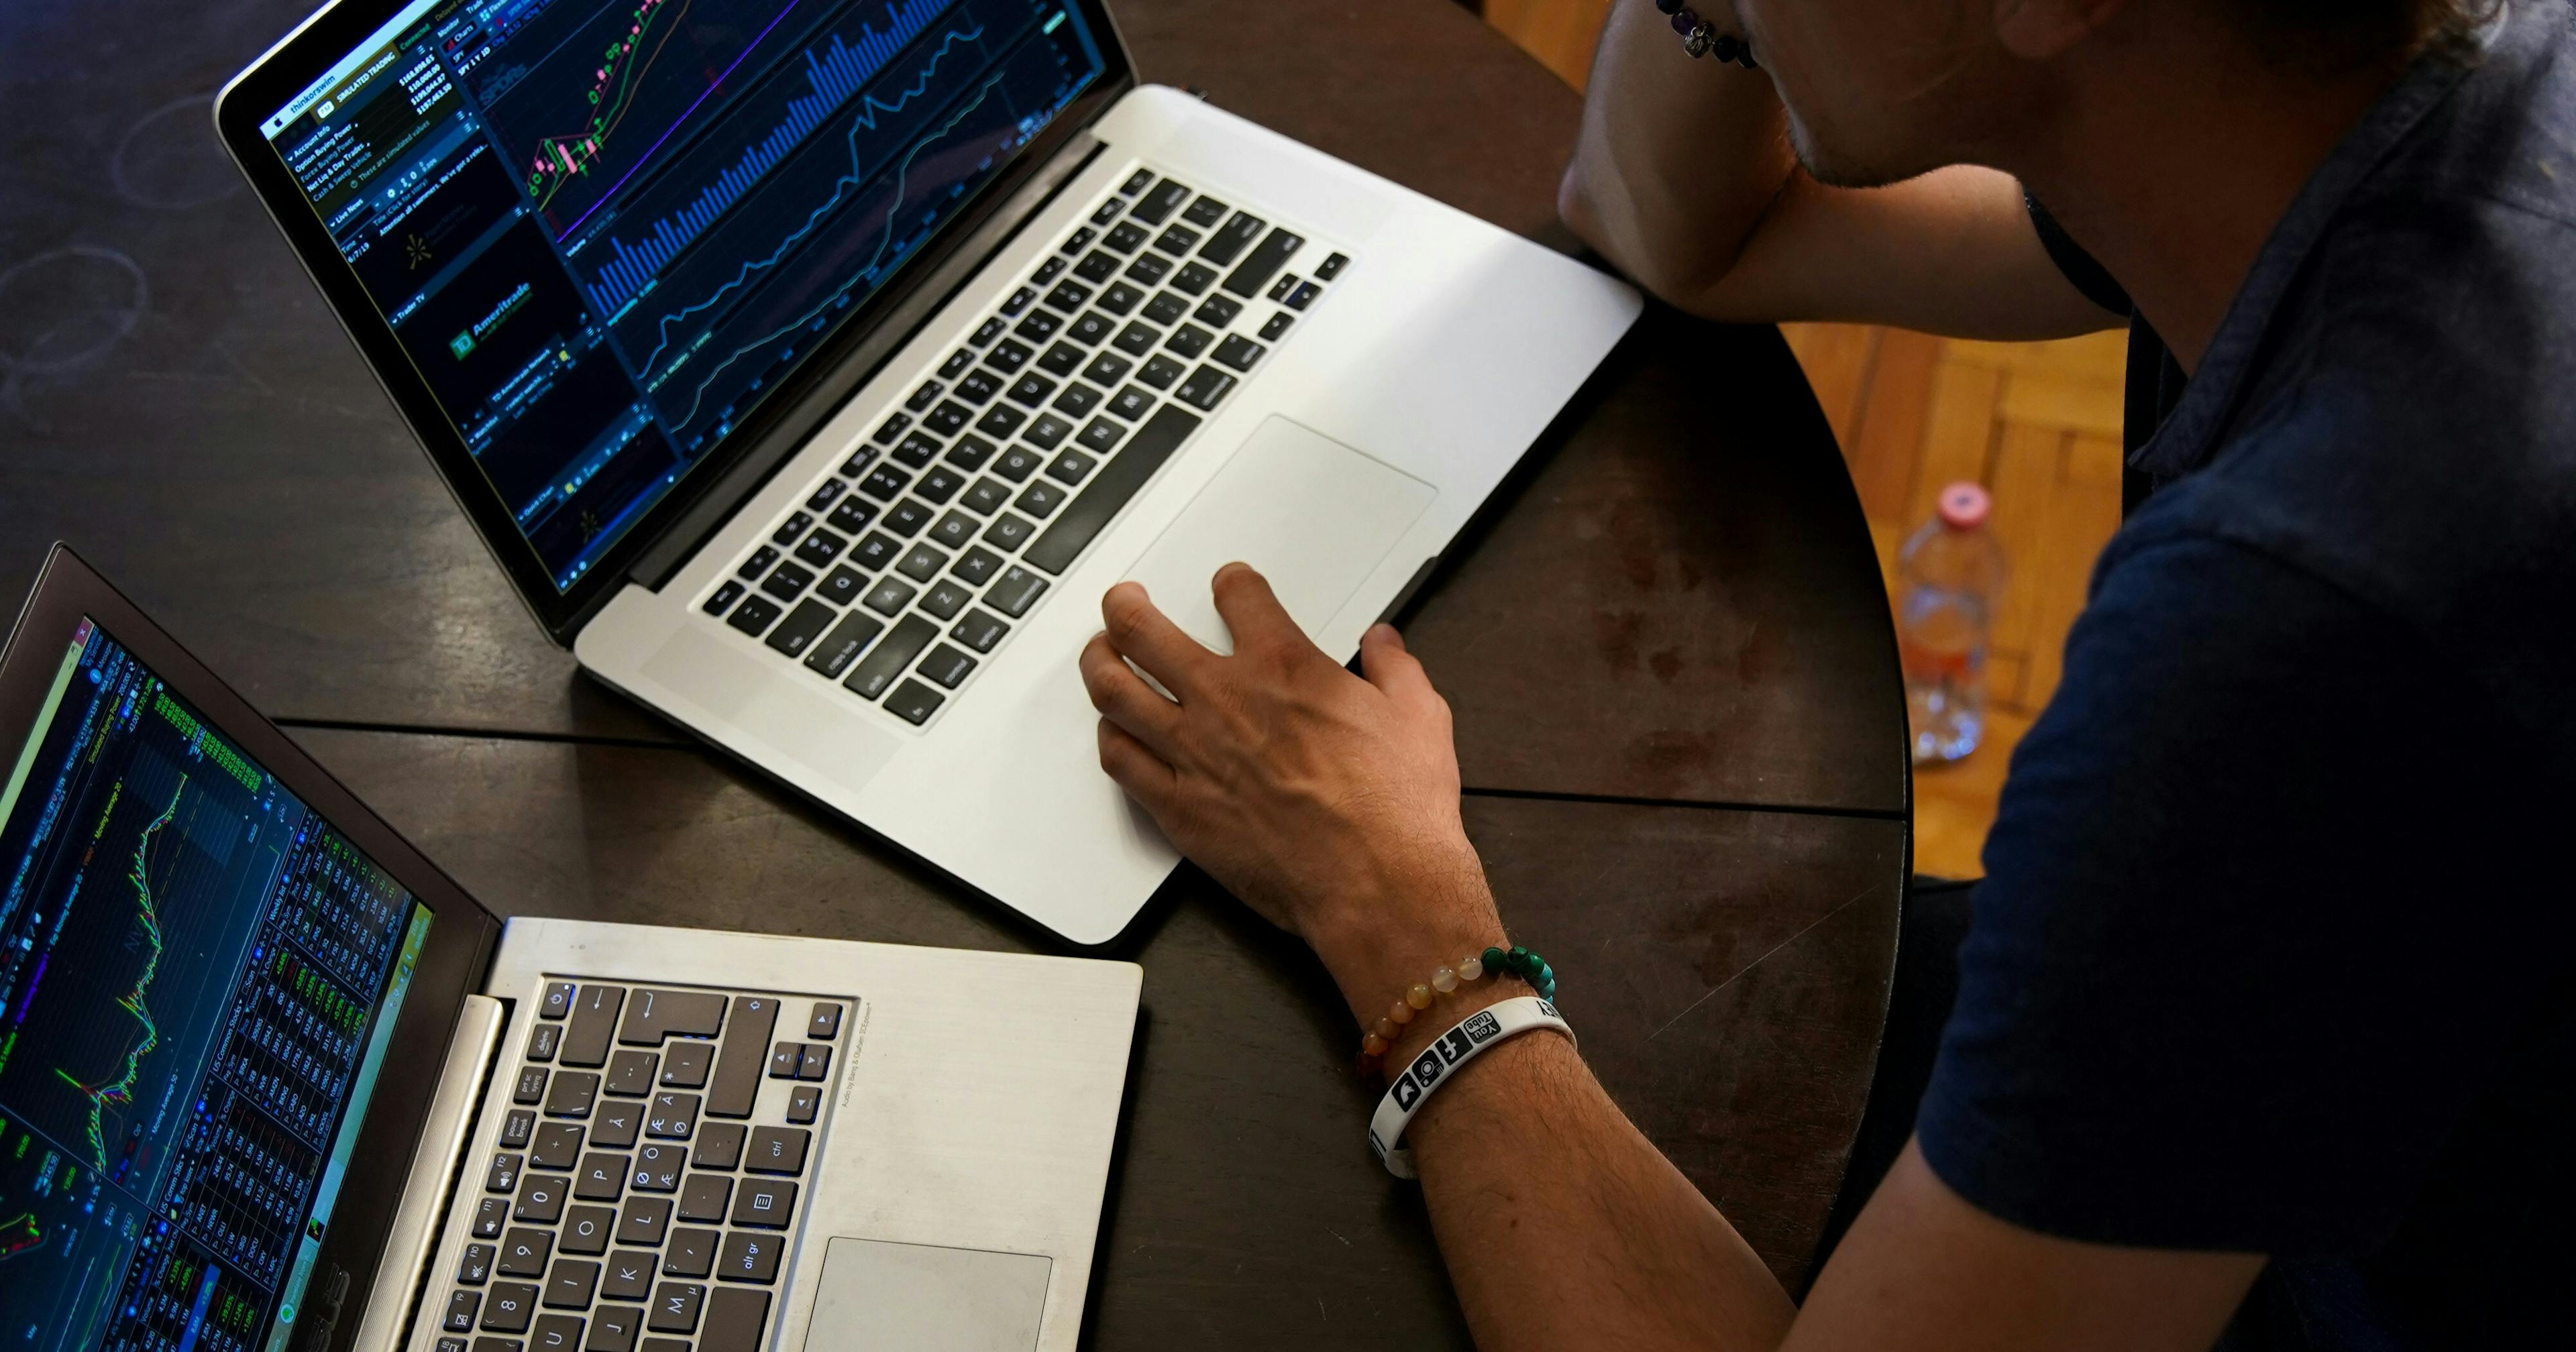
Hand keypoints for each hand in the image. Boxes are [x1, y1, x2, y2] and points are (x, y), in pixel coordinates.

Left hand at [1078, 564, 1505, 1022]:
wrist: (1377, 884)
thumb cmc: (1396, 808)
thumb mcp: (1419, 715)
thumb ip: (1394, 667)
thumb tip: (1382, 643)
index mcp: (1284, 665)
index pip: (1238, 595)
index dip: (1232, 582)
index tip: (1230, 585)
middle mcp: (1225, 700)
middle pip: (1143, 631)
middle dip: (1126, 607)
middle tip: (1123, 602)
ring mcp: (1194, 754)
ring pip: (1114, 692)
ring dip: (1099, 663)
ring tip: (1099, 653)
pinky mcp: (1179, 809)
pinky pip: (1121, 762)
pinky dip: (1109, 739)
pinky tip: (1113, 733)